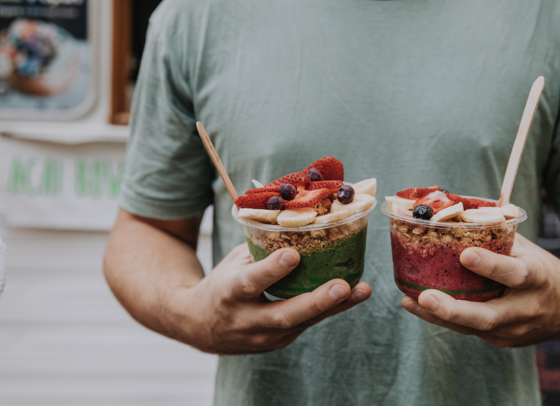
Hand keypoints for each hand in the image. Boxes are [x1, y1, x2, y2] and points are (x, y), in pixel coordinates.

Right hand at [181, 244, 370, 354]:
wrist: (198, 326)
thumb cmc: (221, 284)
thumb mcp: (232, 262)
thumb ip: (261, 248)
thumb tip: (295, 217)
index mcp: (227, 293)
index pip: (249, 282)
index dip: (271, 270)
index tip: (293, 254)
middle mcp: (245, 320)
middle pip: (283, 315)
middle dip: (315, 301)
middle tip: (342, 286)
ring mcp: (263, 337)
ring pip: (302, 323)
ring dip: (334, 307)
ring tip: (361, 290)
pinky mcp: (278, 342)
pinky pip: (307, 324)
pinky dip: (331, 309)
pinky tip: (353, 294)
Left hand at [402, 234, 559, 347]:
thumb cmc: (541, 269)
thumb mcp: (527, 249)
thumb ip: (497, 236)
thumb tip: (457, 211)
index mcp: (537, 278)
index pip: (514, 274)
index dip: (491, 265)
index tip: (466, 255)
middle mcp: (526, 309)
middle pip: (488, 316)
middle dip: (454, 310)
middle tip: (425, 297)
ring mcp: (513, 331)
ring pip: (472, 327)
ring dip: (438, 316)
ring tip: (410, 302)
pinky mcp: (501, 341)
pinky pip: (468, 330)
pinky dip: (442, 319)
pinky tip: (417, 305)